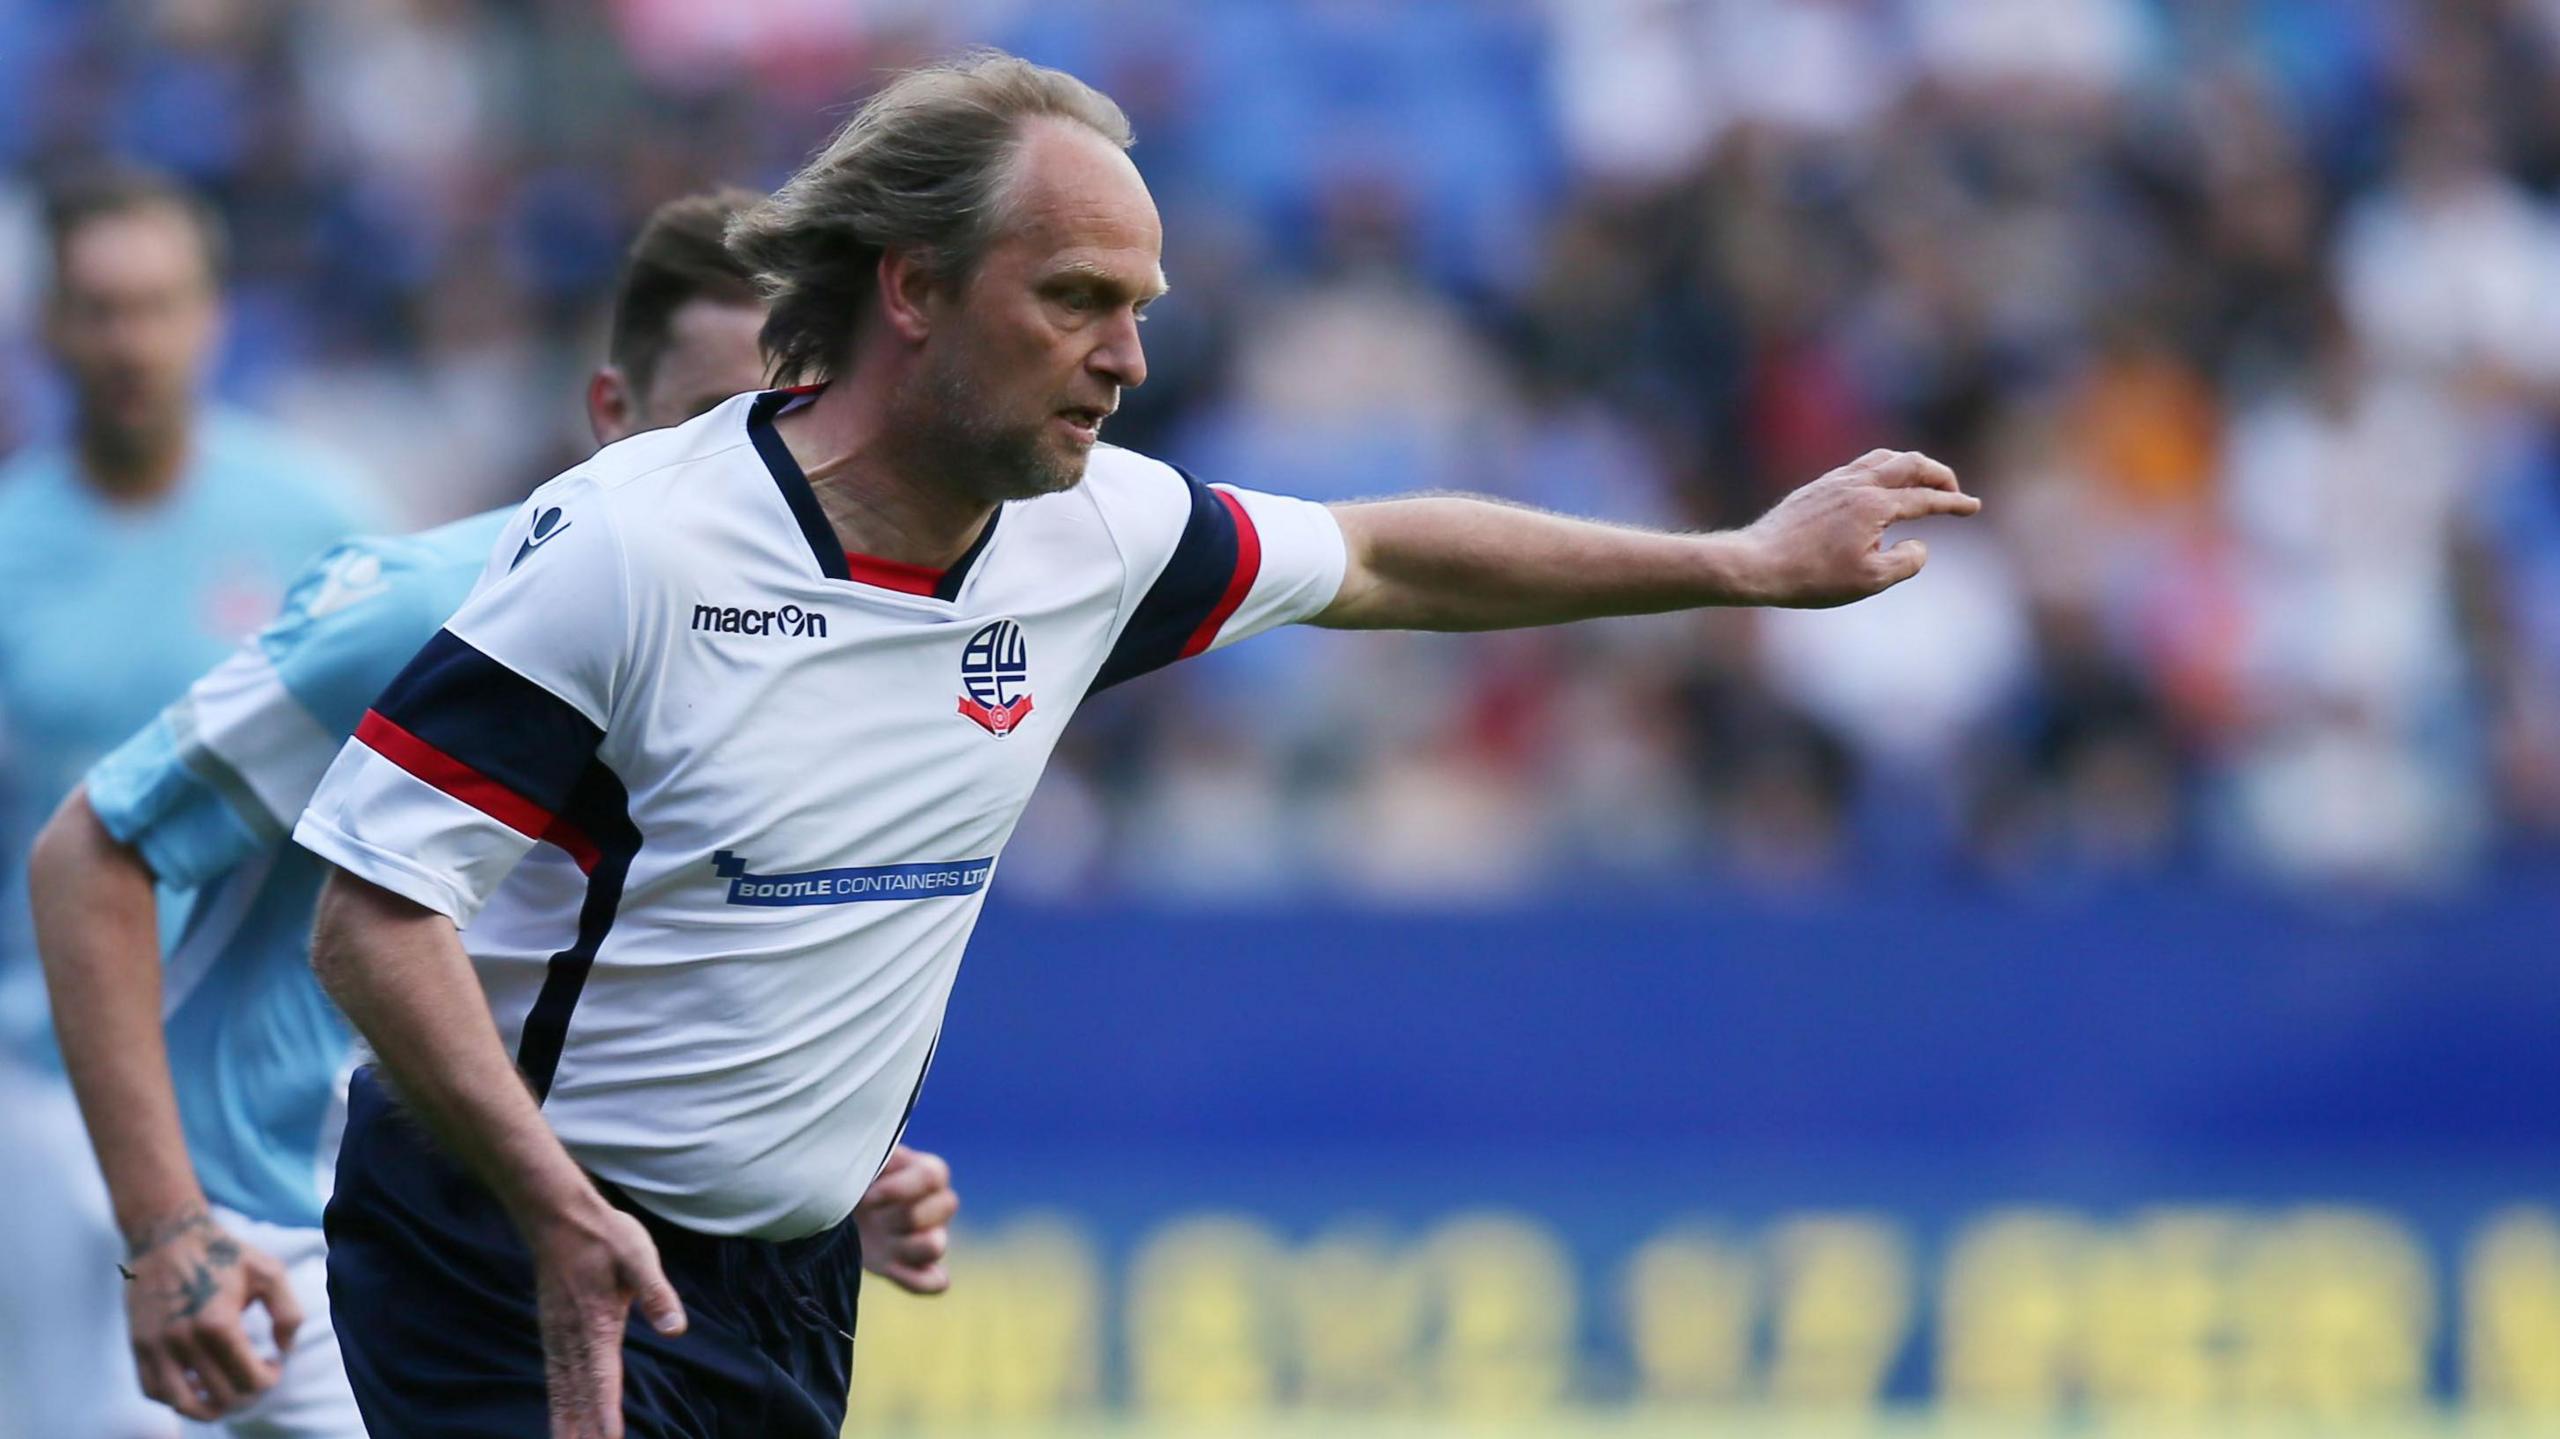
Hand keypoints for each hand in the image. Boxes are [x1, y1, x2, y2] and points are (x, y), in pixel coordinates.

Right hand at [121, 1207, 302, 1420]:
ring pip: (183, 1405)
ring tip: (227, 1395)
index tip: (273, 1364)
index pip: (250, 1380)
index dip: (270, 1379)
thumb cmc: (223, 1253)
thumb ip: (288, 1314)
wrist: (168, 1235)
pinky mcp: (138, 1346)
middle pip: (221, 1397)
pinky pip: (153, 1391)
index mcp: (218, 1324)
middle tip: (255, 1378)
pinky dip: (176, 1400)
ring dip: (211, 1408)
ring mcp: (156, 1347)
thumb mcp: (270, 1273)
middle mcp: (183, 1341)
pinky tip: (196, 1387)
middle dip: (247, 1395)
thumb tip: (284, 1351)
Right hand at [530, 1197, 686, 1438]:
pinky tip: (560, 1414)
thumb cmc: (604, 1235)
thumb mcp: (639, 1256)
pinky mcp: (552, 1330)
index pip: (604, 1381)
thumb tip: (676, 1329)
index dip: (606, 1416)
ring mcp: (558, 1335)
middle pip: (578, 1395)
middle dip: (582, 1430)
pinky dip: (557, 1400)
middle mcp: (573, 1338)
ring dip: (566, 1421)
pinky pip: (553, 1375)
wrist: (557, 1216)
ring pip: (561, 1389)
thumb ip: (656, 1294)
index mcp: (597, 1325)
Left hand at [854, 1145, 958, 1294]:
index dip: (899, 1189)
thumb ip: (873, 1157)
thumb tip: (874, 1160)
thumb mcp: (857, 1160)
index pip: (933, 1176)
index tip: (867, 1197)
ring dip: (907, 1245)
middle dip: (900, 1215)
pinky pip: (936, 1283)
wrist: (830, 1212)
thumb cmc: (846, 1179)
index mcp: (925, 1172)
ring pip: (938, 1245)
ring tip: (879, 1241)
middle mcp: (935, 1205)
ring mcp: (928, 1238)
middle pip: (945, 1207)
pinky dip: (914, 1280)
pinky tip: (889, 1269)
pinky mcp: (915, 1269)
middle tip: (871, 1216)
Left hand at [1732, 449, 1979, 607]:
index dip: (1954, 503)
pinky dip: (1881, 469)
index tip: (1974, 507)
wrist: (1756, 563)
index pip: (1926, 499)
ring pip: (1883, 458)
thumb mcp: (1869, 580)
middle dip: (1939, 475)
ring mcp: (1834, 481)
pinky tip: (1878, 486)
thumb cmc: (1811, 577)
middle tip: (1954, 491)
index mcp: (1875, 505)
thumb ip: (1906, 562)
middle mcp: (1857, 484)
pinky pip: (1859, 466)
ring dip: (1910, 465)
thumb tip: (1920, 546)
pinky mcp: (1816, 487)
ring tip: (1921, 482)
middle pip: (1911, 464)